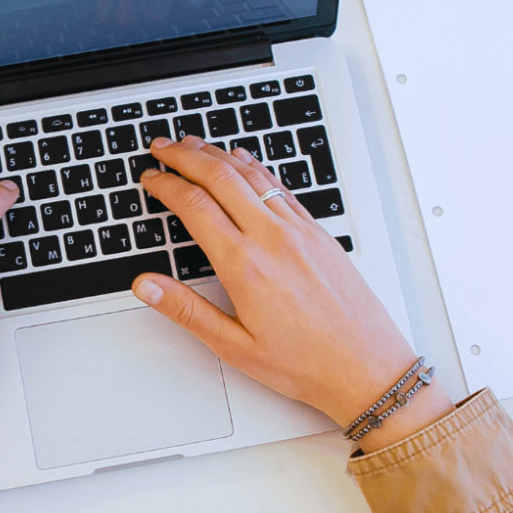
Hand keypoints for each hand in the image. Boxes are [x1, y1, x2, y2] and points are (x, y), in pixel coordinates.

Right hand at [134, 136, 454, 451]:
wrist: (366, 368)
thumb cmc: (306, 364)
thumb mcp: (235, 346)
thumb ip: (186, 310)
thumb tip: (146, 285)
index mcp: (245, 265)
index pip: (195, 206)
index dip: (166, 185)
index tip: (150, 178)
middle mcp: (273, 239)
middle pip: (220, 177)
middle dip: (185, 156)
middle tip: (162, 147)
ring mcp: (299, 231)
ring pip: (252, 175)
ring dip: (218, 154)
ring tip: (194, 144)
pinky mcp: (319, 234)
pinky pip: (281, 188)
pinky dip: (256, 168)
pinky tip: (245, 161)